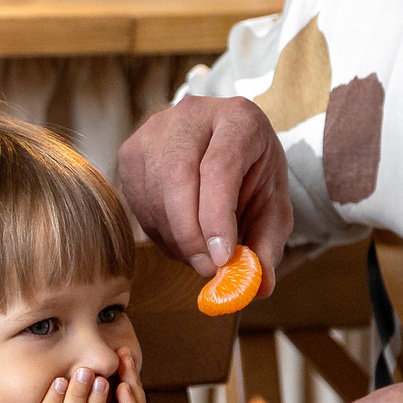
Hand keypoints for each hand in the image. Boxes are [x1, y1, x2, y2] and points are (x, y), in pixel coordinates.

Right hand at [116, 95, 293, 285]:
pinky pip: (137, 203)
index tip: (222, 259)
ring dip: (174, 238)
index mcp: (239, 119)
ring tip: (199, 254)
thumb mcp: (272, 207)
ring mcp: (154, 130)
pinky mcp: (131, 152)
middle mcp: (192, 114)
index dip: (217, 217)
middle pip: (178, 177)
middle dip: (190, 234)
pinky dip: (158, 232)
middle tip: (207, 269)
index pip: (219, 168)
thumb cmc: (252, 177)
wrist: (227, 146)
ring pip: (153, 193)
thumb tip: (258, 287)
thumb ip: (267, 244)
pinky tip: (180, 236)